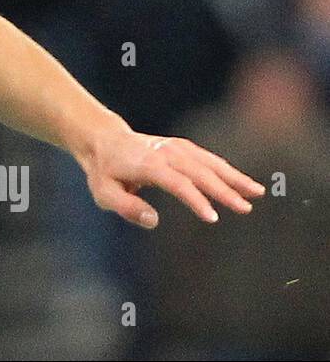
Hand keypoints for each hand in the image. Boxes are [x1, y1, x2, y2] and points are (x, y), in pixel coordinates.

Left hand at [78, 123, 264, 228]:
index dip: (195, 199)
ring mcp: (175, 147)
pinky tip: (242, 183)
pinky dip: (227, 169)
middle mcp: (165, 153)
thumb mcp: (104, 193)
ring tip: (257, 192)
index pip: (177, 183)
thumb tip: (153, 221)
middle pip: (199, 172)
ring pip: (209, 162)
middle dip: (224, 190)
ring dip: (234, 177)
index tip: (212, 217)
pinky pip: (208, 158)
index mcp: (148, 165)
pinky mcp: (182, 147)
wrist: (104, 141)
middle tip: (246, 208)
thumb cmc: (104, 172)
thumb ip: (127, 207)